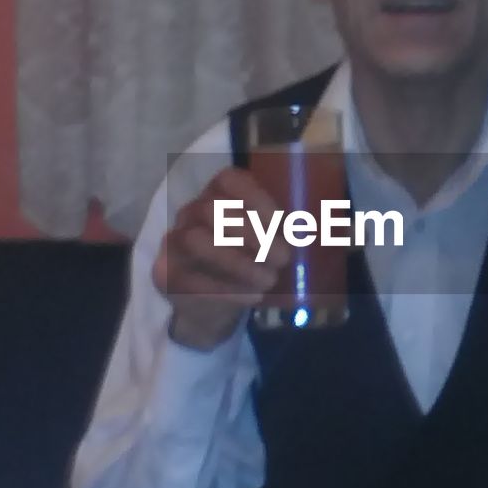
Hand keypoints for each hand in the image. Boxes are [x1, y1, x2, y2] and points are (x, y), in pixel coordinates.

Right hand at [152, 167, 289, 349]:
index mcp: (218, 195)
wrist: (212, 307)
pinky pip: (189, 278)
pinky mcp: (165, 274)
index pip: (228, 180)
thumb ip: (286, 232)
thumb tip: (321, 233)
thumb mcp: (268, 243)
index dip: (255, 196)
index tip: (283, 222)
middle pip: (213, 210)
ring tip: (269, 280)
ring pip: (197, 241)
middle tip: (283, 258)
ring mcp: (174, 242)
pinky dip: (225, 289)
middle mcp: (191, 212)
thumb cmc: (247, 264)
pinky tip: (251, 297)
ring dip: (238, 262)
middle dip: (252, 233)